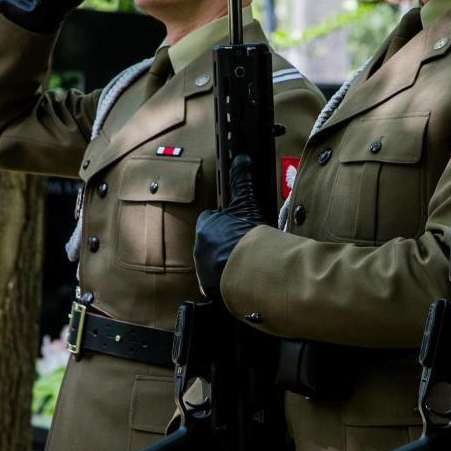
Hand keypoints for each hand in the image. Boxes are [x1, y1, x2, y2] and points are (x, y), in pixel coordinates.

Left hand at [194, 154, 266, 300]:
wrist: (251, 277)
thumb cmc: (247, 239)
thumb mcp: (248, 205)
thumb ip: (242, 182)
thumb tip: (241, 159)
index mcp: (206, 228)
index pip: (211, 219)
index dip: (224, 220)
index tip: (237, 224)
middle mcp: (199, 250)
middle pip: (212, 241)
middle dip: (225, 242)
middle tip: (245, 244)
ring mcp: (203, 272)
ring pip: (213, 262)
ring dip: (225, 262)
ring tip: (246, 264)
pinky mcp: (210, 291)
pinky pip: (217, 283)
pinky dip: (227, 281)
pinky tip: (242, 279)